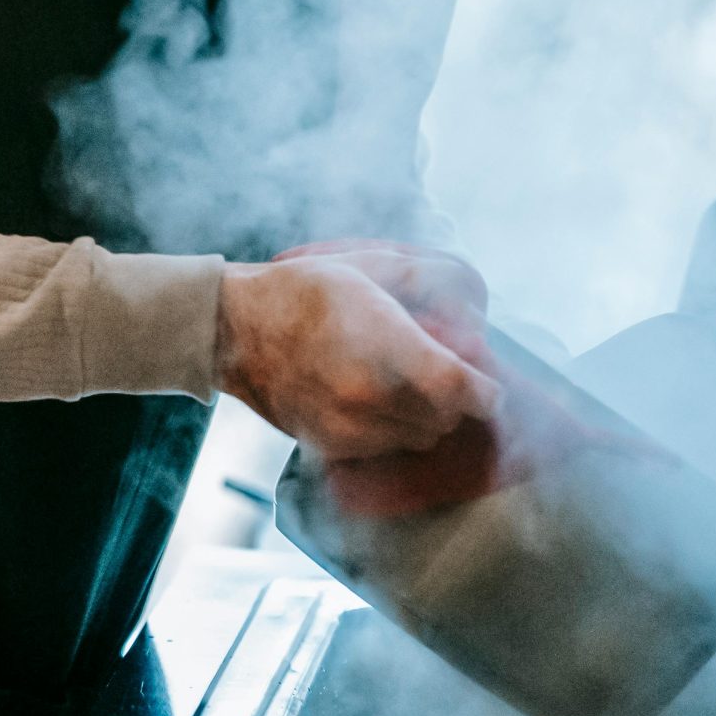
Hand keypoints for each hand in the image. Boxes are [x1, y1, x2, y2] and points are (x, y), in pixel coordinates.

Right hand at [216, 245, 501, 460]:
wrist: (232, 328)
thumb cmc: (300, 291)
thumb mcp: (366, 267)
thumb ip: (425, 279)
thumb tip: (472, 303)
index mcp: (389, 349)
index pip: (466, 392)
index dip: (484, 390)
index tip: (482, 383)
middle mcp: (373, 397)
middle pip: (446, 418)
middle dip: (450, 399)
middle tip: (434, 374)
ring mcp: (349, 427)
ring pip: (418, 437)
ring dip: (420, 417)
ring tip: (398, 386)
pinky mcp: (330, 445)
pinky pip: (383, 448)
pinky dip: (388, 430)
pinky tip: (368, 401)